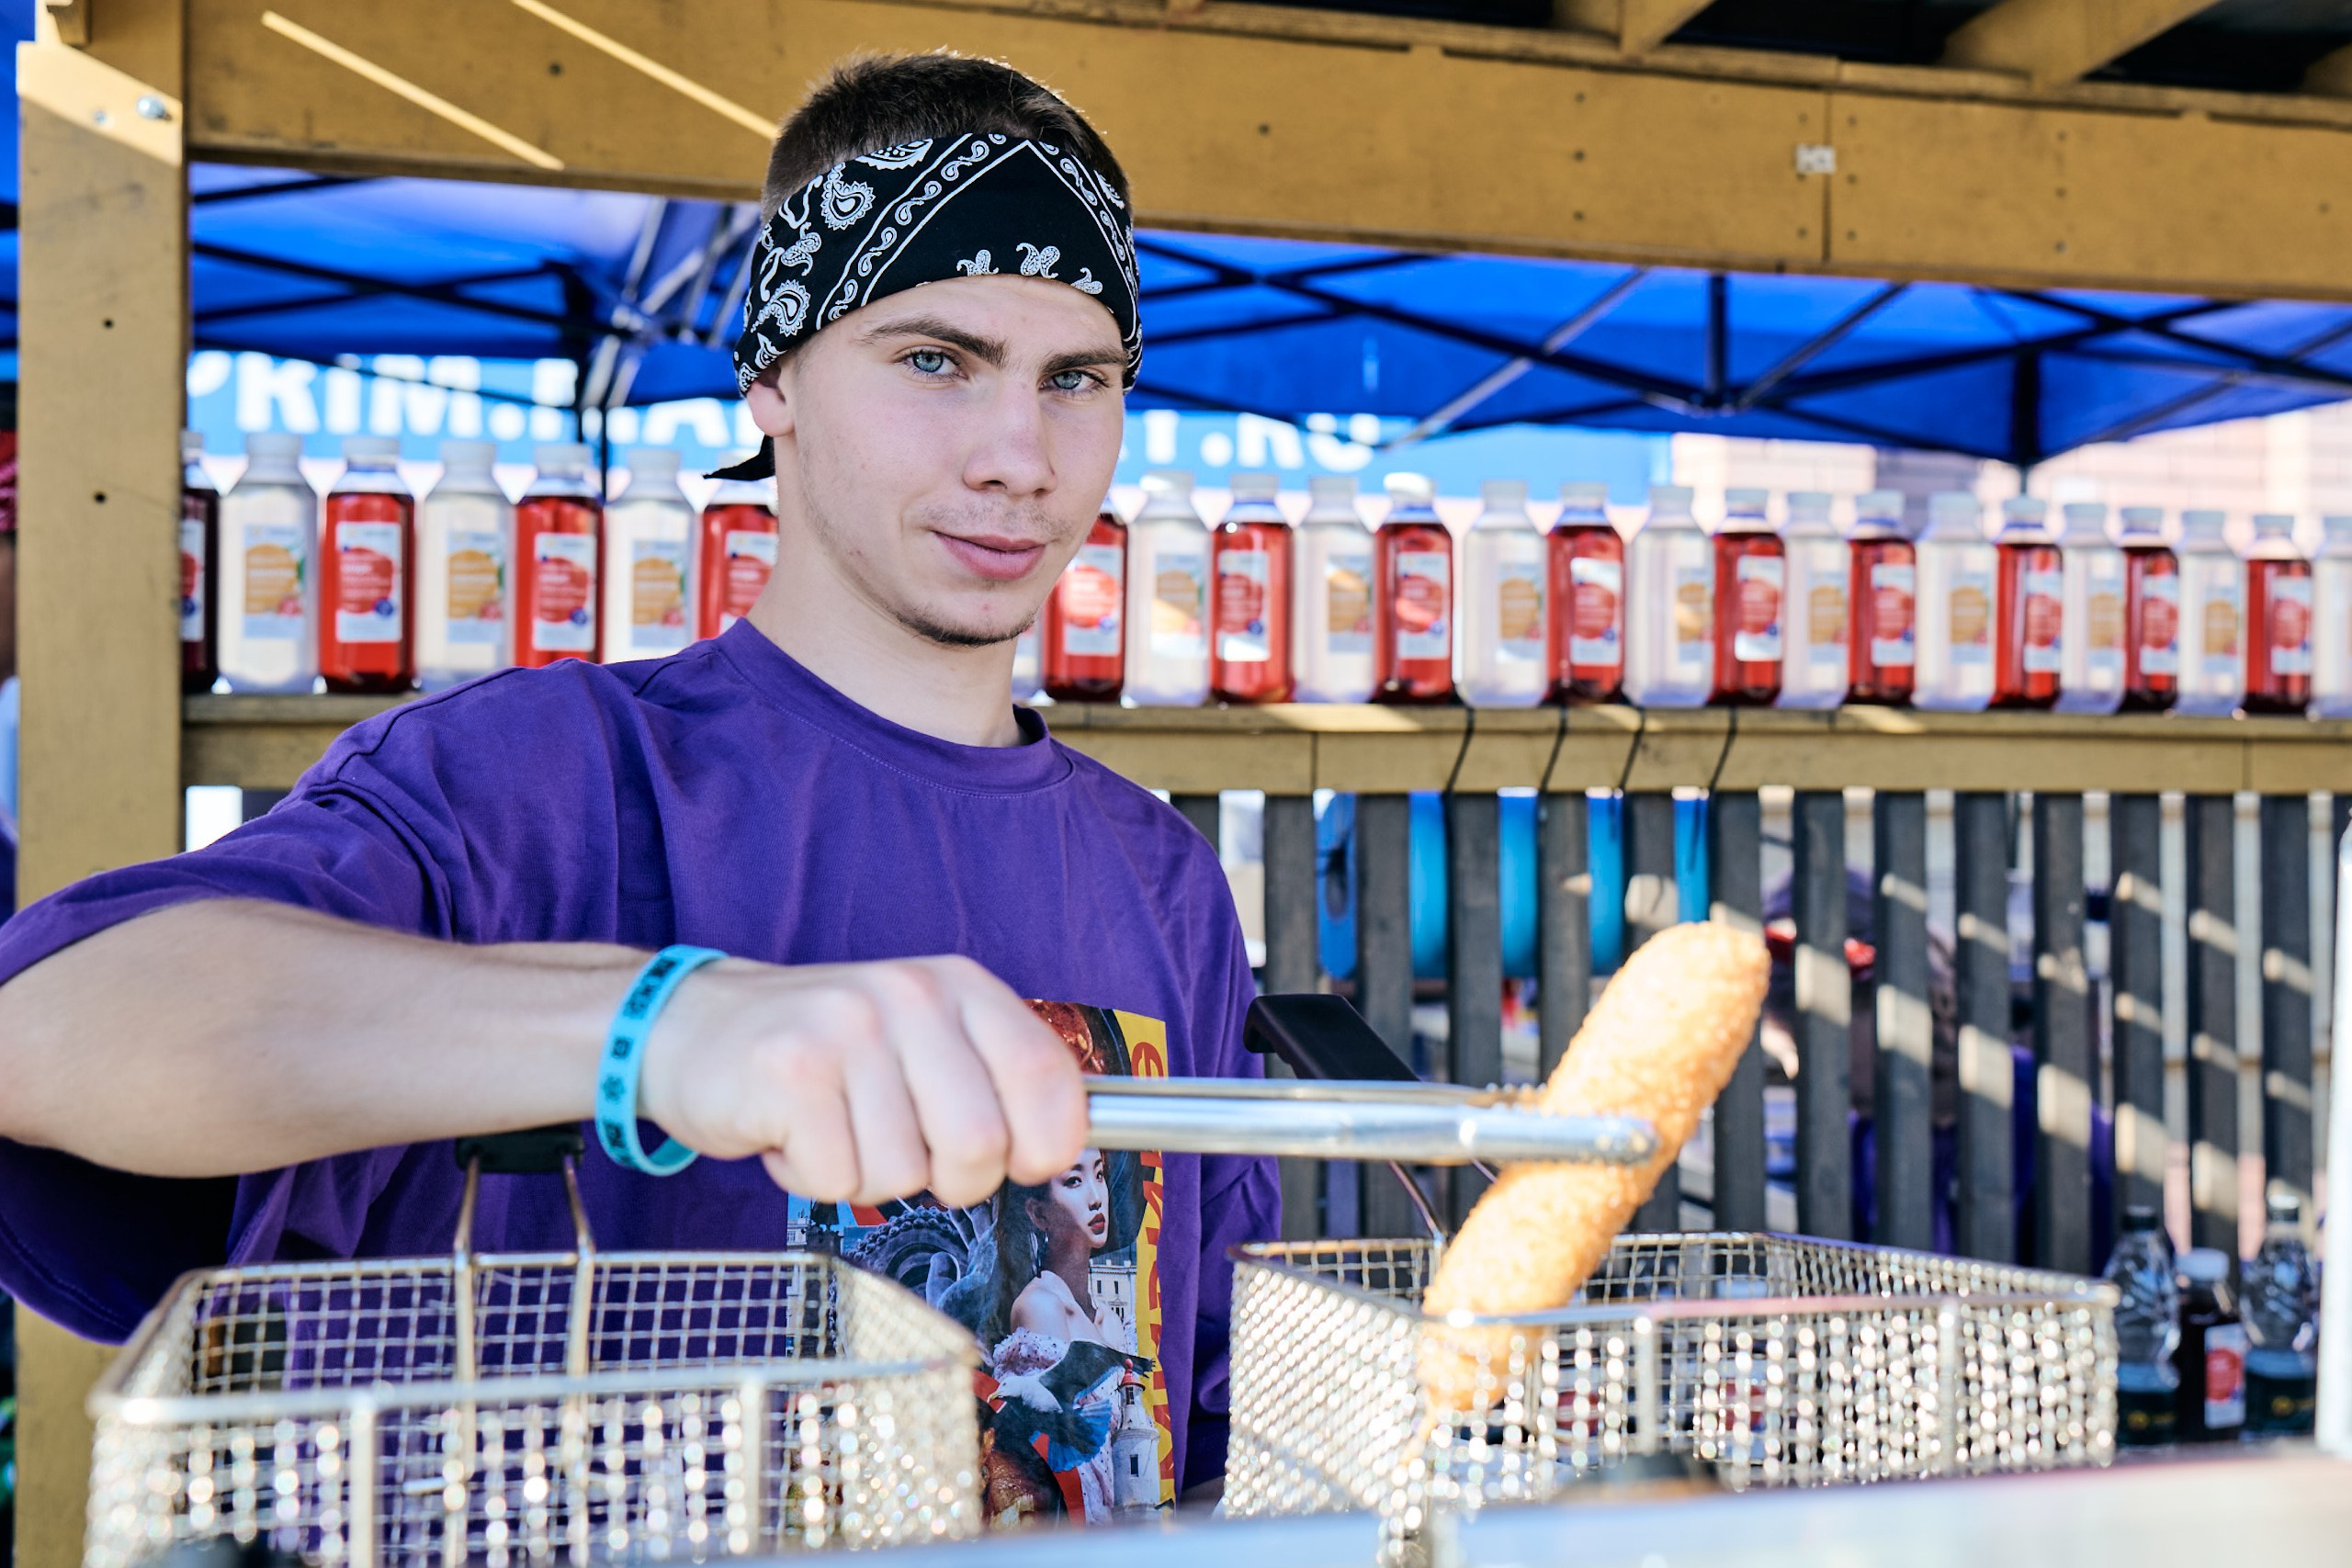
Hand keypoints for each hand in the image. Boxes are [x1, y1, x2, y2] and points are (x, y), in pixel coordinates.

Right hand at [634, 954, 1086, 1207]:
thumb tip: (1064, 1150)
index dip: (1047, 1144)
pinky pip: (839, 1181)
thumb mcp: (920, 1040)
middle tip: (900, 1149)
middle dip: (946, 1179)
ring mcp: (849, 1029)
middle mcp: (910, 995)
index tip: (1023, 1163)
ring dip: (866, 1176)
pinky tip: (791, 1132)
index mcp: (958, 986)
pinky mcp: (791, 1073)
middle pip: (981, 1146)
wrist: (690, 1026)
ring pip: (904, 1175)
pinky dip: (812, 1178)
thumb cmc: (824, 1052)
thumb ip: (990, 1082)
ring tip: (833, 1126)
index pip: (1048, 1076)